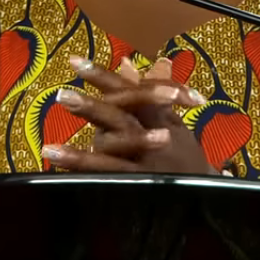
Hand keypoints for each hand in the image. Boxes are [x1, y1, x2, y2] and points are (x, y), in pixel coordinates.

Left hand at [41, 56, 215, 175]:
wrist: (209, 196)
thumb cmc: (186, 157)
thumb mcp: (173, 122)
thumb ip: (149, 94)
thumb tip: (125, 62)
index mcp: (161, 120)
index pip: (132, 94)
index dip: (105, 78)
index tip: (76, 62)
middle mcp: (154, 141)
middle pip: (122, 120)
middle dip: (92, 108)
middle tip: (62, 96)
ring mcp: (146, 168)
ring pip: (113, 158)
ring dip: (79, 156)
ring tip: (49, 149)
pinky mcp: (139, 189)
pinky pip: (109, 181)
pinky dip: (85, 175)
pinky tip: (61, 173)